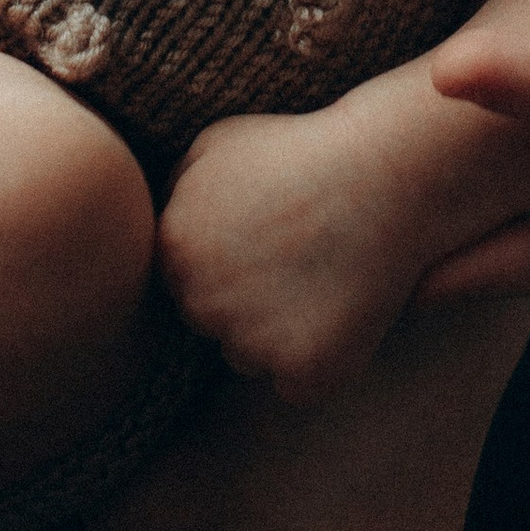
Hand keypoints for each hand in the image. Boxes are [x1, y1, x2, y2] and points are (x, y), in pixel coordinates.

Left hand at [158, 103, 434, 404]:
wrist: (384, 170)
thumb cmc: (300, 151)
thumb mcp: (215, 146)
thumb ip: (172, 192)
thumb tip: (145, 228)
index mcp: (173, 250)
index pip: (184, 285)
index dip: (229, 264)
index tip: (266, 238)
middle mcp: (201, 303)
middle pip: (214, 326)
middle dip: (248, 301)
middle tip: (298, 256)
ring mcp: (251, 342)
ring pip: (252, 357)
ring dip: (280, 332)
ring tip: (323, 275)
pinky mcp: (302, 372)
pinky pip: (297, 384)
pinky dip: (319, 358)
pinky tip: (343, 308)